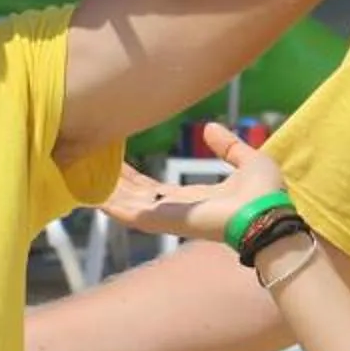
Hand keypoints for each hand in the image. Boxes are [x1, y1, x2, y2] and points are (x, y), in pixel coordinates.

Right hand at [102, 124, 288, 242]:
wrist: (268, 214)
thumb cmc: (264, 194)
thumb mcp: (247, 161)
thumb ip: (228, 146)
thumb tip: (209, 129)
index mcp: (195, 198)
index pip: (157, 188)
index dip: (137, 176)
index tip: (120, 162)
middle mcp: (177, 210)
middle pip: (137, 196)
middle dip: (115, 182)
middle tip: (91, 164)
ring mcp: (168, 217)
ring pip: (128, 204)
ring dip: (106, 190)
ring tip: (81, 175)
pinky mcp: (163, 221)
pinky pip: (129, 213)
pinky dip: (110, 205)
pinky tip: (90, 196)